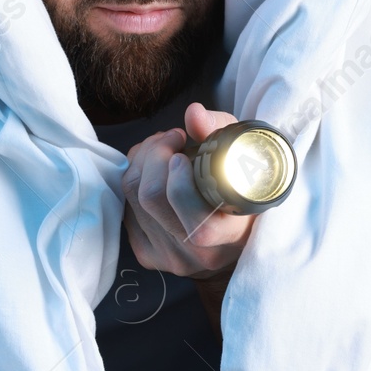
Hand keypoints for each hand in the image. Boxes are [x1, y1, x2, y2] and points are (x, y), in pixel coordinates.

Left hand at [122, 103, 255, 279]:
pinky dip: (134, 179)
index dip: (180, 181)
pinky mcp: (148, 255)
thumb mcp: (244, 157)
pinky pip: (125, 209)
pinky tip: (153, 170)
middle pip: (152, 198)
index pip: (198, 222)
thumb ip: (220, 132)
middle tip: (173, 137)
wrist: (235, 239)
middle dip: (154, 154)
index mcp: (231, 236)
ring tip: (164, 147)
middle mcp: (199, 254)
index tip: (184, 150)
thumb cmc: (243, 189)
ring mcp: (169, 257)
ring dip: (142, 161)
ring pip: (133, 198)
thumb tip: (193, 113)